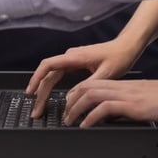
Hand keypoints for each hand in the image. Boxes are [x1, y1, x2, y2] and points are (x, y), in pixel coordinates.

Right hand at [26, 39, 141, 118]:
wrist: (127, 46)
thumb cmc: (119, 57)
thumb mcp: (107, 74)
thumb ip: (88, 85)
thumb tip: (70, 98)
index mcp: (76, 56)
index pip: (48, 65)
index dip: (36, 78)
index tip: (30, 92)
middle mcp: (71, 56)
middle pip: (48, 74)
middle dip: (40, 92)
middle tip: (36, 111)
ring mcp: (73, 59)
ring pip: (52, 75)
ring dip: (44, 91)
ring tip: (40, 107)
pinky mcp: (76, 63)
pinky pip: (59, 75)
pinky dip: (52, 86)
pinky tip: (49, 96)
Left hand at [62, 76, 157, 126]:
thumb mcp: (143, 100)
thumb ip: (128, 104)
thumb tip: (115, 116)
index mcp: (124, 85)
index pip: (93, 83)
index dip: (77, 93)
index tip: (70, 105)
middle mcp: (122, 87)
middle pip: (86, 86)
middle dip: (71, 101)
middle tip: (64, 115)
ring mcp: (126, 94)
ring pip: (91, 94)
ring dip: (76, 108)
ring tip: (70, 121)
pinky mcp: (132, 104)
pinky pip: (105, 107)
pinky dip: (91, 116)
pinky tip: (86, 125)